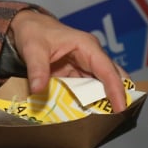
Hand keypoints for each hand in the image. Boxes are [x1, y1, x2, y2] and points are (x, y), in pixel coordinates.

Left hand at [8, 9, 129, 109]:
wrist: (27, 26)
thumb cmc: (33, 32)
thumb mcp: (32, 49)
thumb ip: (37, 69)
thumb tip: (37, 90)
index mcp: (87, 46)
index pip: (107, 70)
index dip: (116, 89)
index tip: (121, 108)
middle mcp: (91, 56)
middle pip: (111, 78)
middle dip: (116, 96)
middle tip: (117, 119)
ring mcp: (85, 65)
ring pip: (100, 86)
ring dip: (101, 101)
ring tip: (102, 121)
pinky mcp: (77, 73)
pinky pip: (86, 89)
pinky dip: (87, 100)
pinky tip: (85, 114)